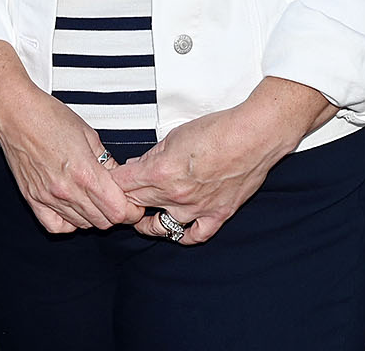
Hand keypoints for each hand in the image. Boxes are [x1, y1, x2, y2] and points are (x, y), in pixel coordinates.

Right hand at [0, 39, 141, 232]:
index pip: (117, 211)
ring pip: (82, 225)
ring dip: (93, 216)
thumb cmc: (49, 116)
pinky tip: (72, 209)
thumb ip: (106, 161)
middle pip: (102, 222)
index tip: (132, 205)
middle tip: (114, 200)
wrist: (15, 112)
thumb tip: (117, 177)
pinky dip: (68, 223)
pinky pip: (55, 226)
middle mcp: (67, 190)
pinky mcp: (32, 198)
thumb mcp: (88, 134)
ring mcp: (48, 197)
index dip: (130, 210)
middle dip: (114, 213)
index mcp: (85, 172)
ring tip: (93, 199)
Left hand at [116, 77, 335, 244]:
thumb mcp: (175, 135)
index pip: (122, 185)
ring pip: (160, 226)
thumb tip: (137, 165)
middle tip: (123, 197)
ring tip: (143, 217)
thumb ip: (153, 154)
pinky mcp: (217, 215)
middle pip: (136, 205)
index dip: (113, 182)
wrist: (253, 136)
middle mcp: (175, 195)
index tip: (111, 181)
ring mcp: (196, 209)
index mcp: (160, 172)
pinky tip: (175, 228)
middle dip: (126, 200)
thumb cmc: (218, 130)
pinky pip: (195, 236)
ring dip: (148, 222)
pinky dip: (182, 235)